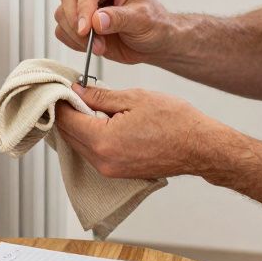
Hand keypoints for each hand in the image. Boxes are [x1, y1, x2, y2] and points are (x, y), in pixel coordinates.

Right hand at [53, 0, 173, 64]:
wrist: (155, 43)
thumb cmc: (155, 25)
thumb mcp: (143, 20)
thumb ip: (119, 18)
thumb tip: (96, 20)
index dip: (84, 7)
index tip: (85, 29)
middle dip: (77, 23)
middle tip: (94, 43)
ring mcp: (84, 3)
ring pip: (62, 15)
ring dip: (77, 36)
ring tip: (100, 46)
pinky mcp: (78, 21)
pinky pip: (62, 31)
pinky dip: (74, 43)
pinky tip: (95, 46)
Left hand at [53, 83, 230, 179]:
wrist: (200, 147)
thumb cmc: (175, 122)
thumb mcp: (134, 98)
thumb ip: (100, 96)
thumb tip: (77, 91)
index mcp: (103, 140)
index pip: (67, 120)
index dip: (61, 101)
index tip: (61, 87)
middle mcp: (103, 161)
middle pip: (69, 135)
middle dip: (67, 113)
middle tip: (71, 93)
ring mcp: (110, 170)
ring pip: (80, 145)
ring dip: (78, 126)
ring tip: (86, 104)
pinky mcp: (118, 173)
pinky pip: (93, 153)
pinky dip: (90, 137)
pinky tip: (99, 121)